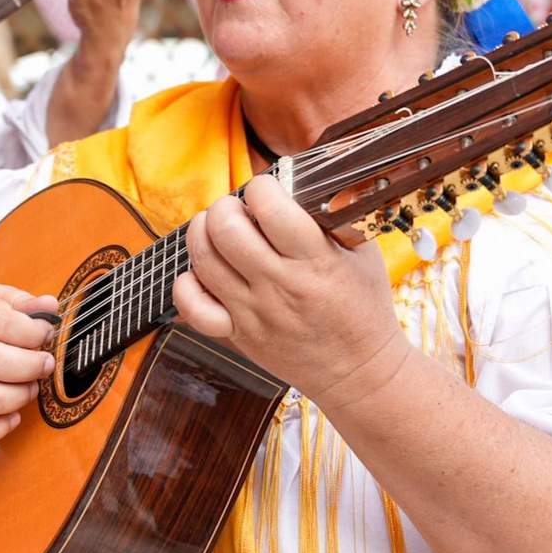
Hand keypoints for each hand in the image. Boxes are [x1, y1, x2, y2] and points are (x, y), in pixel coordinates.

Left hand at [171, 174, 408, 403]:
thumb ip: (334, 217)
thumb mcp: (363, 254)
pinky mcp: (238, 335)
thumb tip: (302, 179)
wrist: (360, 373)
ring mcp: (254, 313)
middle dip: (225, 206)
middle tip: (237, 210)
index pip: (271, 208)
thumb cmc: (363, 307)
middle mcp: (279, 286)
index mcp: (315, 262)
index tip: (267, 190)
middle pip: (225, 230)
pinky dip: (188, 284)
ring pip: (203, 260)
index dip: (262, 187)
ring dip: (203, 233)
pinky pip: (192, 308)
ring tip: (218, 230)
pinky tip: (205, 271)